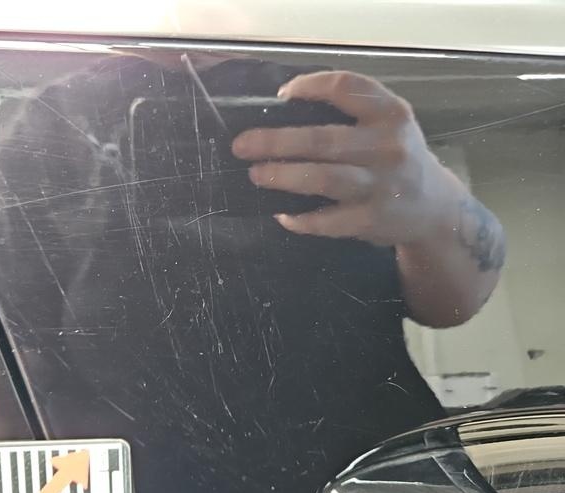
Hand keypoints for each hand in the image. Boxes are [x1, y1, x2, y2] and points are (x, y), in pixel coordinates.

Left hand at [231, 71, 465, 245]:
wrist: (436, 209)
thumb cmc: (398, 158)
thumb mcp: (389, 125)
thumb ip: (353, 112)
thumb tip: (284, 108)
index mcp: (391, 113)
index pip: (346, 88)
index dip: (309, 87)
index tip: (281, 95)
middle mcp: (388, 146)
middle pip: (323, 140)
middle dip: (276, 142)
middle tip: (242, 146)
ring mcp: (381, 185)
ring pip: (323, 179)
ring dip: (283, 176)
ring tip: (256, 174)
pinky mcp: (373, 219)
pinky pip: (328, 221)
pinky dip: (301, 219)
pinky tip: (282, 216)